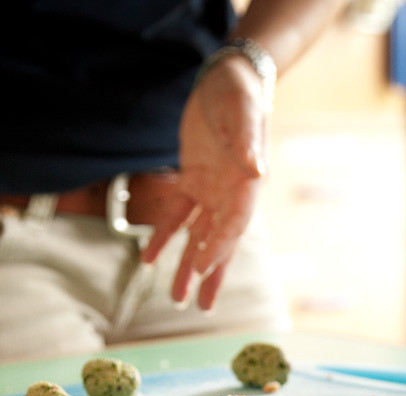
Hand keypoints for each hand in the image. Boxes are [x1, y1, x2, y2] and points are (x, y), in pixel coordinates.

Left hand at [140, 55, 267, 310]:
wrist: (230, 78)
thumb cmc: (241, 93)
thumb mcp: (243, 113)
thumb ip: (248, 141)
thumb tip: (256, 168)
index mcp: (246, 184)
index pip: (233, 225)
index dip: (218, 248)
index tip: (201, 270)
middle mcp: (230, 193)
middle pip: (220, 242)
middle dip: (209, 274)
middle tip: (201, 308)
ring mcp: (211, 189)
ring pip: (198, 236)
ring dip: (186, 265)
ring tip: (176, 298)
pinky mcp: (192, 178)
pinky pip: (177, 214)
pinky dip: (164, 236)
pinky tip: (149, 257)